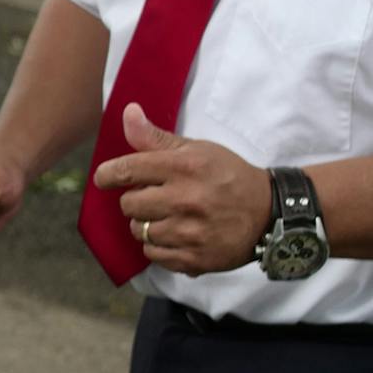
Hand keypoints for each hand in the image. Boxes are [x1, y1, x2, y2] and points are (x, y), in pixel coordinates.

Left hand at [91, 104, 274, 274]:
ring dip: (146, 224)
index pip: (128, 170)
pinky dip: (158, 246)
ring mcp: (190, 233)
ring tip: (166, 217)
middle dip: (135, 200)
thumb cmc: (228, 175)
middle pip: (129, 205)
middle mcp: (185, 200)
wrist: (268, 213)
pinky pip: (154, 254)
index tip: (104, 178)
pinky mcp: (194, 259)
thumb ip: (156, 138)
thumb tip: (127, 113)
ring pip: (139, 231)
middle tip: (153, 197)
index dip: (108, 175)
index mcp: (184, 167)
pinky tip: (175, 235)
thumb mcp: (197, 149)